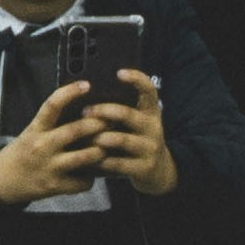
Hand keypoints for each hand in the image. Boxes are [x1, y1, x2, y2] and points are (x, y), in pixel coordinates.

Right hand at [0, 81, 106, 207]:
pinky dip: (90, 179)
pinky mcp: (55, 185)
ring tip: (107, 148)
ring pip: (83, 157)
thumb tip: (84, 112)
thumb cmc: (25, 152)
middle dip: (96, 124)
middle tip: (111, 120)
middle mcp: (42, 146)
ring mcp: (50, 166)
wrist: (5, 179)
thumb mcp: (33, 132)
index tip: (86, 85)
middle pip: (74, 131)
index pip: (52, 105)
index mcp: (36, 129)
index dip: (69, 93)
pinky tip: (91, 175)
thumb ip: (53, 124)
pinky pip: (81, 182)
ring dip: (99, 151)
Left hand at [94, 64, 176, 199]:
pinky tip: (90, 158)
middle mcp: (153, 128)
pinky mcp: (144, 168)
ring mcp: (150, 149)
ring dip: (99, 137)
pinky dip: (101, 160)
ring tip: (85, 138)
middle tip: (85, 111)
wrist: (158, 172)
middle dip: (103, 111)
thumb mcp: (137, 123)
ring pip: (120, 140)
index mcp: (151, 112)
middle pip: (127, 114)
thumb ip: (122, 109)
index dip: (136, 79)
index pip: (149, 90)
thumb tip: (88, 95)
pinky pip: (118, 163)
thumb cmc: (138, 141)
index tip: (118, 72)